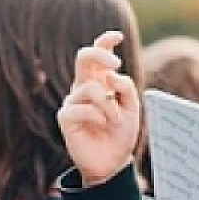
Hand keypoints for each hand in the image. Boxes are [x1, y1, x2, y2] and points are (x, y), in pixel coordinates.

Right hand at [57, 31, 140, 185]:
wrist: (113, 163)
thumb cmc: (121, 134)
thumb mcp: (132, 109)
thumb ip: (126, 89)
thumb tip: (112, 75)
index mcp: (100, 82)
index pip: (98, 55)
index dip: (105, 42)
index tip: (119, 36)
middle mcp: (84, 87)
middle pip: (83, 58)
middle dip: (99, 55)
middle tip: (116, 65)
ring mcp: (73, 102)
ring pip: (90, 87)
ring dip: (108, 104)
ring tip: (115, 120)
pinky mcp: (66, 118)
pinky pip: (80, 107)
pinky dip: (97, 114)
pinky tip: (102, 124)